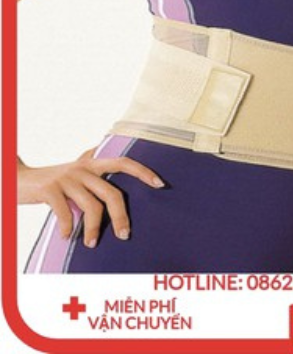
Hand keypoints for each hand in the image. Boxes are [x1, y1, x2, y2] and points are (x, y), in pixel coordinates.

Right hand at [18, 151, 164, 247]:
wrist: (17, 178)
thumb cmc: (53, 180)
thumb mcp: (76, 171)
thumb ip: (94, 168)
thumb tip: (112, 167)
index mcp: (92, 164)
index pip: (124, 163)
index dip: (143, 172)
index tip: (160, 184)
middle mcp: (82, 169)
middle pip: (111, 193)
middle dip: (121, 216)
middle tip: (125, 235)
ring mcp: (66, 178)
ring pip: (91, 207)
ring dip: (92, 230)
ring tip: (91, 244)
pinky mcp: (50, 189)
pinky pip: (65, 213)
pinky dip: (67, 228)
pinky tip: (66, 236)